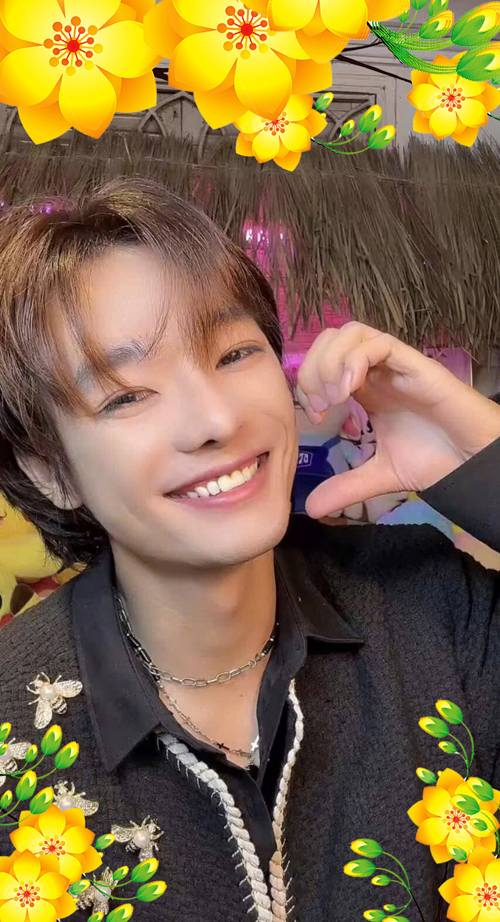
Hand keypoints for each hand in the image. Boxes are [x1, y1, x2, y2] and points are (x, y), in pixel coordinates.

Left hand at [296, 322, 499, 519]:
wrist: (473, 463)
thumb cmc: (435, 460)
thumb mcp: (379, 475)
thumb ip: (345, 487)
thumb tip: (312, 509)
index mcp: (366, 389)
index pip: (323, 361)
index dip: (308, 381)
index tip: (314, 416)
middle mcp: (377, 371)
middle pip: (332, 338)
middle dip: (314, 367)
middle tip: (320, 405)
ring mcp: (395, 365)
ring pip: (352, 332)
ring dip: (332, 361)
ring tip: (335, 398)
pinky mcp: (416, 364)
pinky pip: (380, 343)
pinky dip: (355, 360)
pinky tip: (350, 391)